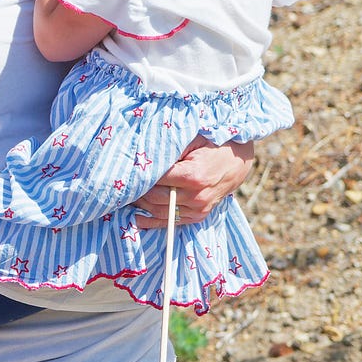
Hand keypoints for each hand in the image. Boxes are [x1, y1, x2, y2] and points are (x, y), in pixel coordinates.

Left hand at [135, 137, 254, 226]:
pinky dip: (152, 221)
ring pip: (160, 212)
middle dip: (137, 191)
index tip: (125, 171)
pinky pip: (171, 222)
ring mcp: (198, 209)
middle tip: (122, 184)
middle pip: (154, 198)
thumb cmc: (213, 145)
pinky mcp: (199, 216)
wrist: (238, 160)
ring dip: (141, 206)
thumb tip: (144, 156)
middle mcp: (196, 196)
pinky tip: (136, 216)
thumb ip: (170, 148)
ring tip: (126, 196)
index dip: (139, 176)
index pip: (156, 180)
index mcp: (193, 176)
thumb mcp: (192, 139)